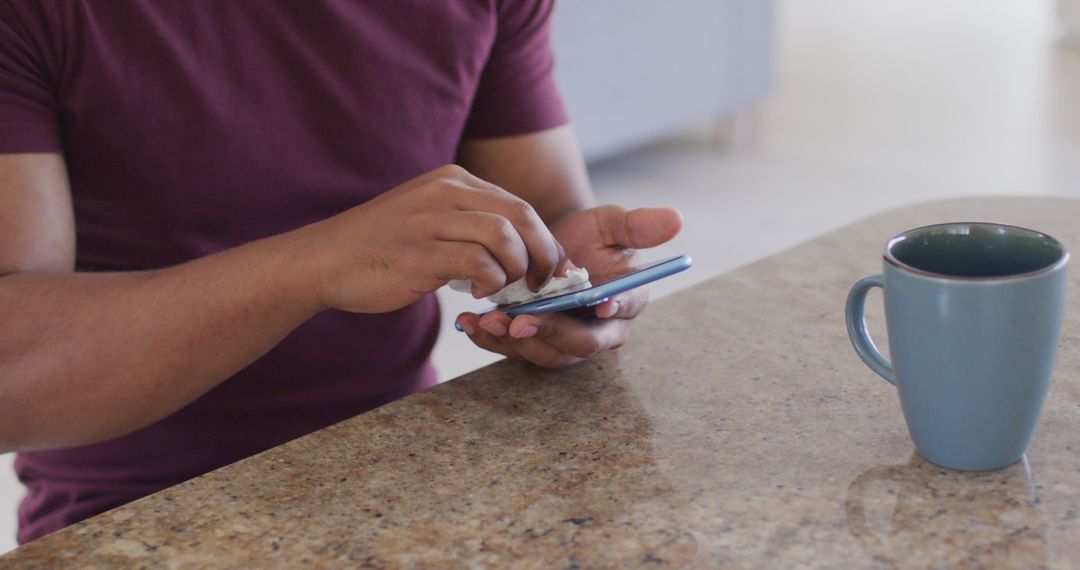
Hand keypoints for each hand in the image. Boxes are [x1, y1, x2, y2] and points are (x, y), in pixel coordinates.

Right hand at [304, 165, 563, 312]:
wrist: (324, 260)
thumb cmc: (379, 246)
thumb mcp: (426, 216)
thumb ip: (467, 221)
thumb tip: (516, 246)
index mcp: (452, 180)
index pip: (518, 204)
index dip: (544, 239)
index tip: (553, 268)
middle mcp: (445, 192)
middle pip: (521, 215)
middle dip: (543, 253)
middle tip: (543, 283)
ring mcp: (432, 220)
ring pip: (504, 236)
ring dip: (516, 268)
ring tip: (506, 289)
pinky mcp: (421, 251)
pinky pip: (478, 262)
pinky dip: (490, 282)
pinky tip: (478, 294)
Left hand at [456, 205, 682, 366]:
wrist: (552, 243)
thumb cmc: (589, 235)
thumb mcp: (611, 224)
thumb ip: (638, 225)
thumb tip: (677, 218)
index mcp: (626, 302)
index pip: (622, 312)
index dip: (612, 310)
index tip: (599, 304)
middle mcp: (598, 331)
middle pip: (580, 343)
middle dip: (549, 333)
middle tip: (519, 321)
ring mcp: (565, 341)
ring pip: (544, 351)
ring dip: (514, 341)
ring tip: (486, 321)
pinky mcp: (534, 343)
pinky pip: (514, 348)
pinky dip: (490, 338)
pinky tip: (469, 322)